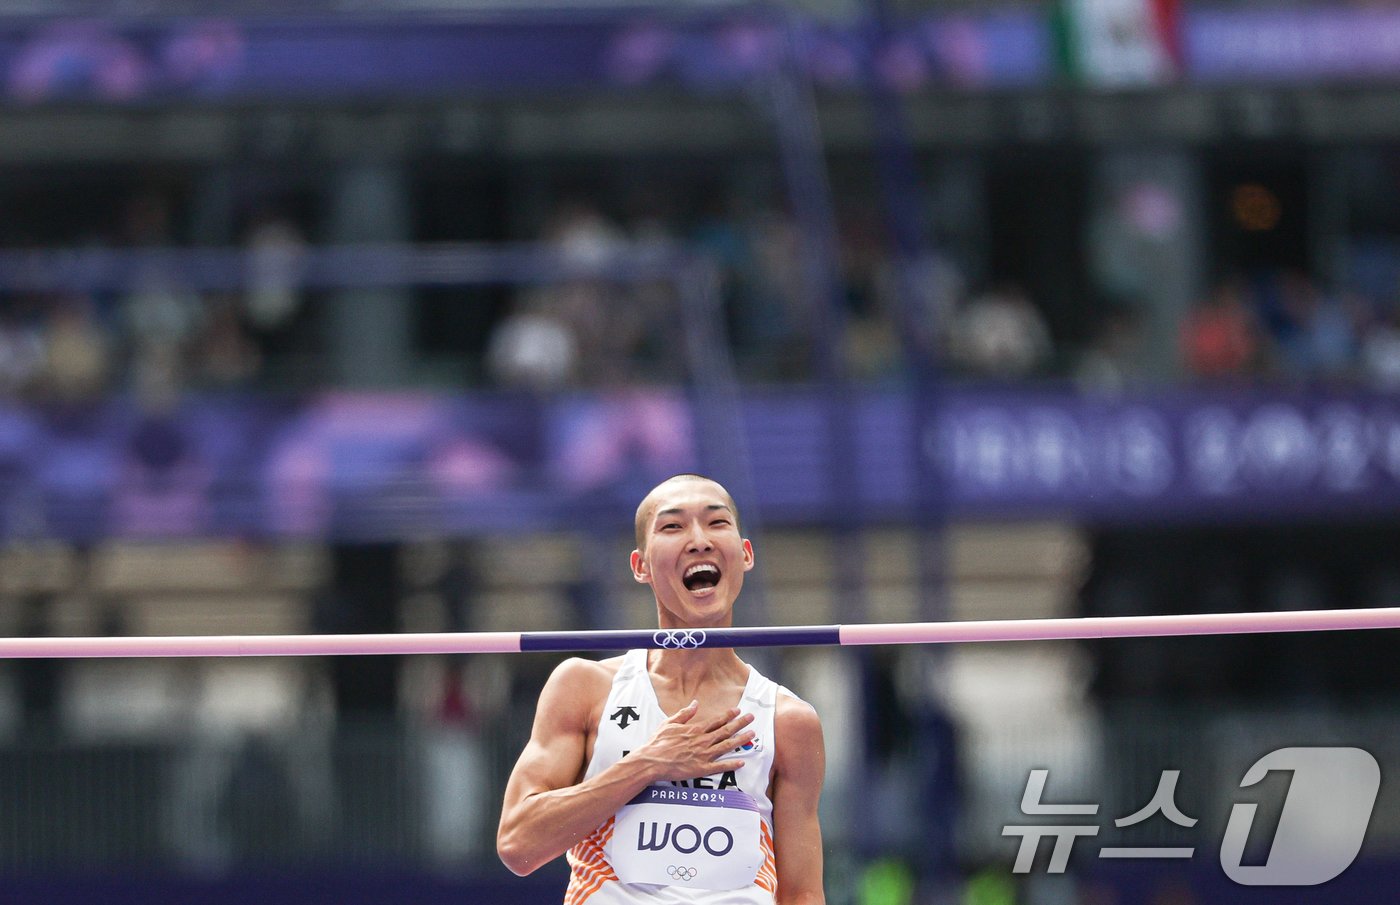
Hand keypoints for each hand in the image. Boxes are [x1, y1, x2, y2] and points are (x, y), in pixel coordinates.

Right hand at [636, 702, 755, 781]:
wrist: (651, 761)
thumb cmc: (658, 743)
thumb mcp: (669, 723)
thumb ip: (684, 714)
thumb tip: (695, 704)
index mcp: (695, 730)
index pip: (716, 721)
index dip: (729, 715)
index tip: (739, 711)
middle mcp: (702, 741)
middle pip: (725, 731)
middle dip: (740, 724)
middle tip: (752, 718)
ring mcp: (703, 756)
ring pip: (726, 746)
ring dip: (740, 740)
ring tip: (751, 735)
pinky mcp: (701, 769)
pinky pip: (720, 767)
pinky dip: (731, 765)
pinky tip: (741, 762)